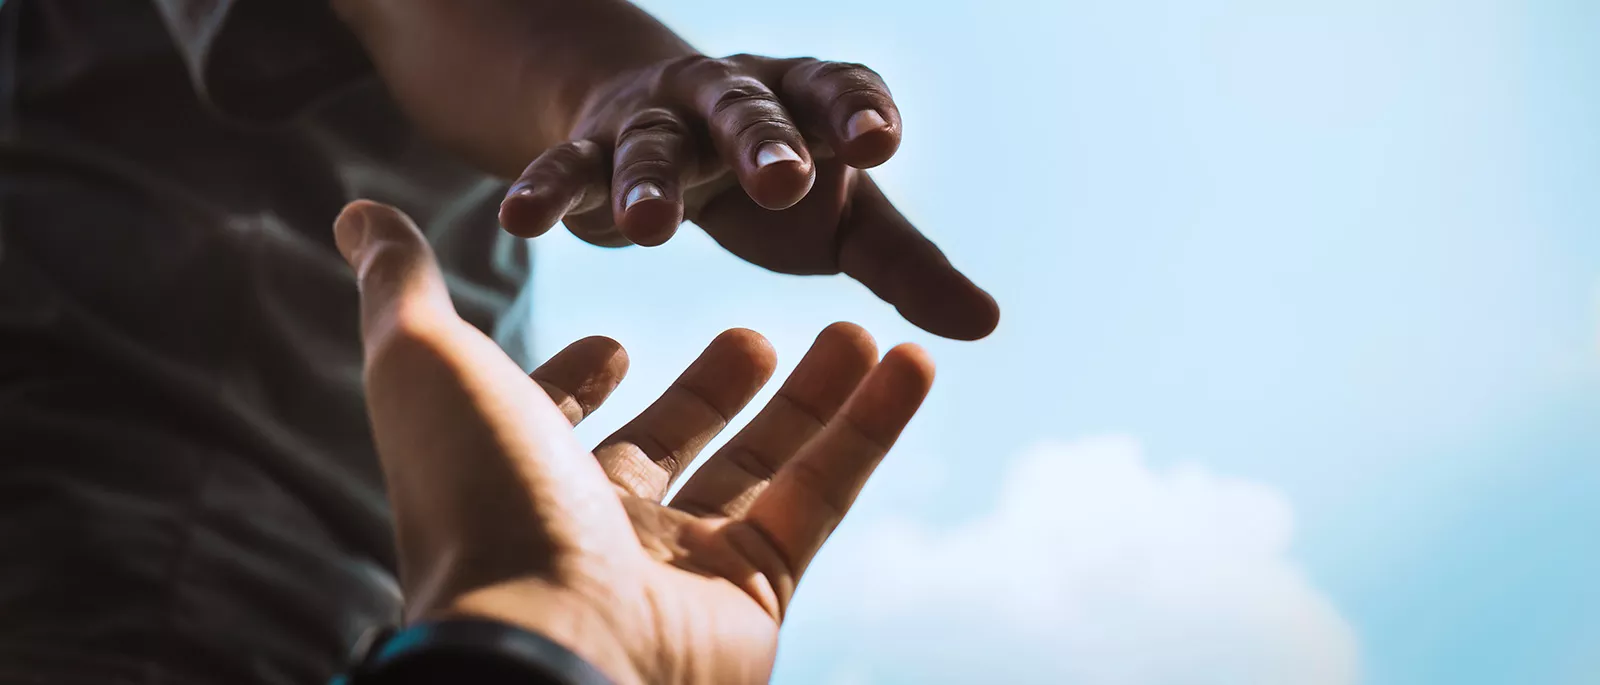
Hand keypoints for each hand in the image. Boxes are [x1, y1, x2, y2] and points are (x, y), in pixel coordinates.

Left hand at [335, 200, 935, 683]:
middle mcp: (596, 526)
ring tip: (861, 329)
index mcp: (518, 475)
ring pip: (763, 467)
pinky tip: (910, 362)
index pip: (555, 423)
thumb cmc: (479, 498)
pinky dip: (870, 429)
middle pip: (672, 442)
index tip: (615, 342)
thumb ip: (401, 286)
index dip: (580, 384)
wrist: (546, 641)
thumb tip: (359, 213)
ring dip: (815, 398)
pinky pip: (821, 499)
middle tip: (756, 336)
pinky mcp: (755, 595)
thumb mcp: (425, 364)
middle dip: (714, 390)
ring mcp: (678, 566)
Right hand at [497, 54, 999, 340]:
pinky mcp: (591, 149)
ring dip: (648, 180)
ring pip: (651, 143)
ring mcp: (657, 121)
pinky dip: (545, 190)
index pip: (838, 92)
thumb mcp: (846, 220)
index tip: (880, 141)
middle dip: (763, 142)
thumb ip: (908, 267)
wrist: (665, 133)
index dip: (857, 112)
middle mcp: (732, 99)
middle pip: (748, 110)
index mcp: (807, 104)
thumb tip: (985, 325)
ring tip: (649, 231)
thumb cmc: (777, 182)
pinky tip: (519, 220)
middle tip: (783, 180)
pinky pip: (565, 167)